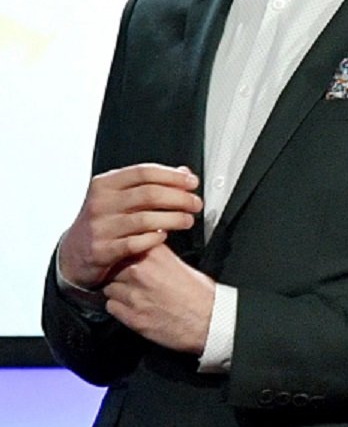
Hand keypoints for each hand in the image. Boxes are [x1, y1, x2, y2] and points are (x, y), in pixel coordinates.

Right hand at [58, 163, 202, 289]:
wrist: (73, 253)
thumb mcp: (118, 196)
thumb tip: (184, 174)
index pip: (144, 172)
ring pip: (146, 219)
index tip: (192, 183)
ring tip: (188, 220)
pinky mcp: (102, 251)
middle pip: (149, 194)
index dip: (173, 176)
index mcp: (105, 184)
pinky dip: (155, 238)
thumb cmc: (103, 221)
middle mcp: (101, 203)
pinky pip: (136, 243)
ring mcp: (100, 227)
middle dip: (180, 198)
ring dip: (174, 218)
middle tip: (196, 204)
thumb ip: (149, 184)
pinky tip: (164, 235)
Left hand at [104, 240, 215, 352]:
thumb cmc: (200, 293)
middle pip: (110, 266)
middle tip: (128, 277)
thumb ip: (155, 256)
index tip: (124, 256)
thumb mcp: (179, 262)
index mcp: (154, 254)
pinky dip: (118, 307)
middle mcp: (140, 272)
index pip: (122, 245)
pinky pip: (111, 306)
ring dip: (116, 289)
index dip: (122, 253)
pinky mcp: (131, 316)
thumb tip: (141, 251)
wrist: (209, 321)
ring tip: (132, 293)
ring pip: (108, 287)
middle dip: (116, 271)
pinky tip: (132, 307)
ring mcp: (133, 295)